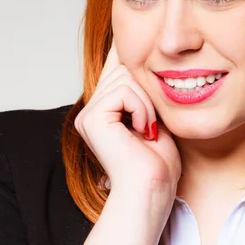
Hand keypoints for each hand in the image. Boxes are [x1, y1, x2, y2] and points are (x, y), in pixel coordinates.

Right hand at [74, 38, 181, 195]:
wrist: (152, 189)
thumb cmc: (157, 163)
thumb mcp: (153, 116)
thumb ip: (142, 90)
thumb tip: (142, 55)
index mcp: (101, 111)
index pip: (114, 67)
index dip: (131, 58)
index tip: (146, 55)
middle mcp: (90, 112)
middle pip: (122, 69)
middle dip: (146, 91)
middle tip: (153, 124)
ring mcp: (88, 115)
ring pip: (124, 77)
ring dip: (147, 103)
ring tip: (148, 130)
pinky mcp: (92, 119)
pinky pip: (123, 91)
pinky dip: (142, 108)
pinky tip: (143, 132)